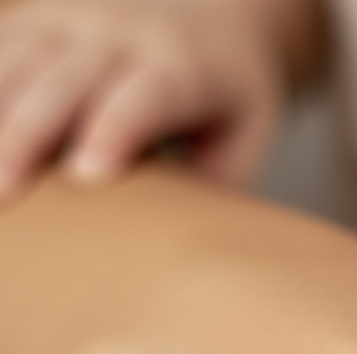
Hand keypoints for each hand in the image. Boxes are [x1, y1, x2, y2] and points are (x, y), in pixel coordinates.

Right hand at [0, 0, 281, 199]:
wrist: (213, 7)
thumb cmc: (229, 91)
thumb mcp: (243, 132)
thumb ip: (214, 181)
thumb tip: (178, 238)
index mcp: (181, 67)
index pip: (143, 97)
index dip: (114, 131)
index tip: (87, 176)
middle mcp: (118, 33)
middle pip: (62, 83)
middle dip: (27, 138)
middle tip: (3, 196)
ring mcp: (67, 20)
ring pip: (14, 62)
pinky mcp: (34, 19)